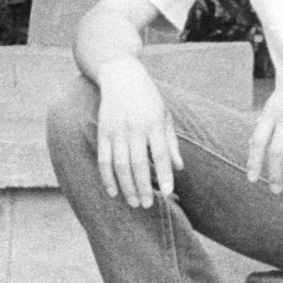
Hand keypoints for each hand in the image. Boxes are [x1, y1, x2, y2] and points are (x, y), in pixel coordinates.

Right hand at [93, 64, 178, 207]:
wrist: (122, 77)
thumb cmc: (148, 99)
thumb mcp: (165, 116)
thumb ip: (171, 143)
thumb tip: (179, 168)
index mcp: (153, 123)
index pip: (159, 153)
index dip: (163, 174)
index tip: (167, 192)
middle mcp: (134, 128)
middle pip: (137, 163)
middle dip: (142, 187)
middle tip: (147, 205)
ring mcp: (116, 131)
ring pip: (119, 165)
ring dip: (126, 187)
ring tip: (134, 203)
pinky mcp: (103, 133)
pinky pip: (103, 160)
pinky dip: (107, 178)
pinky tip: (113, 192)